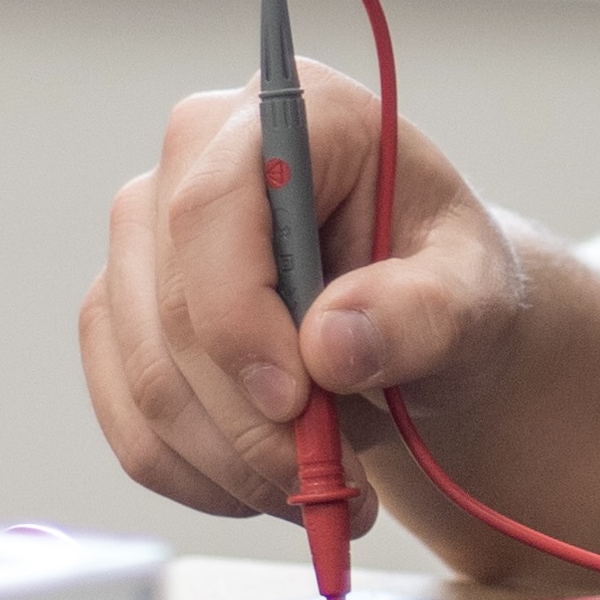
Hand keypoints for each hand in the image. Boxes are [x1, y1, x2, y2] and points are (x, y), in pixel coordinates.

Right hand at [72, 59, 527, 534]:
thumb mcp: (476, 295)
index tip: (295, 403)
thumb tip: (331, 346)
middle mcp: (197, 156)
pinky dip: (195, 474)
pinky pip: (127, 416)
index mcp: (294, 114)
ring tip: (318, 486)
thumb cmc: (448, 283)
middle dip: (249, 420)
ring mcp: (146, 234)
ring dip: (229, 462)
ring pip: (144, 375)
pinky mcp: (123, 309)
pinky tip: (261, 484)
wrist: (422, 319)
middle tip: (331, 481)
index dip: (237, 314)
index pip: (211, 206)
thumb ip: (424, 312)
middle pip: (170, 305)